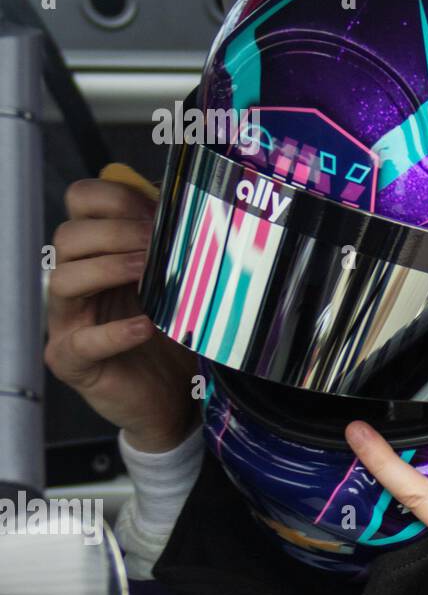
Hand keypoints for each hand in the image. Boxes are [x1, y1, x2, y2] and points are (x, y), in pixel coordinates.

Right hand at [45, 178, 198, 452]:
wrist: (177, 394)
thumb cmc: (176, 330)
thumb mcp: (182, 280)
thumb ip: (180, 244)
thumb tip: (198, 205)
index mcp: (97, 252)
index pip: (80, 202)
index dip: (115, 200)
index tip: (158, 213)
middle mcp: (75, 281)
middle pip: (68, 236)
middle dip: (117, 232)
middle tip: (159, 243)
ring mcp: (68, 321)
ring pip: (63, 281)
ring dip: (108, 270)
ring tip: (148, 273)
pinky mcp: (73, 361)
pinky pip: (81, 342)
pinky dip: (114, 332)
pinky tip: (145, 327)